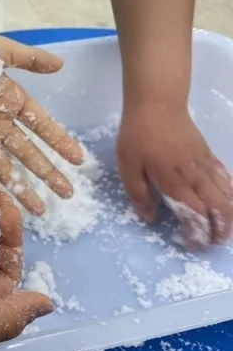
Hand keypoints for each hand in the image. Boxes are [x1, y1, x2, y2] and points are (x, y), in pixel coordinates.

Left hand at [0, 33, 83, 214]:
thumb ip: (28, 58)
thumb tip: (61, 65)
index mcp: (9, 100)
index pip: (41, 125)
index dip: (59, 142)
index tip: (78, 159)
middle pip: (29, 154)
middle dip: (48, 173)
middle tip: (68, 193)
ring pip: (8, 168)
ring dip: (25, 188)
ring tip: (42, 210)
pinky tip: (8, 203)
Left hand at [118, 104, 232, 247]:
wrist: (157, 104)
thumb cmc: (138, 135)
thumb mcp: (127, 166)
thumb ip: (139, 193)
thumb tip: (151, 218)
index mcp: (175, 183)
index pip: (195, 216)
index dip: (198, 234)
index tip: (193, 246)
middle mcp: (196, 177)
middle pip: (220, 209)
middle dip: (220, 230)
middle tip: (214, 243)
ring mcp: (206, 165)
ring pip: (228, 195)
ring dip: (230, 216)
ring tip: (225, 230)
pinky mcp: (208, 155)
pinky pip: (226, 179)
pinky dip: (231, 194)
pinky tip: (228, 201)